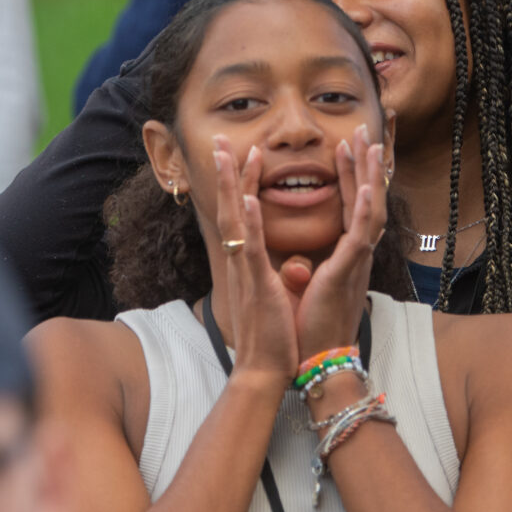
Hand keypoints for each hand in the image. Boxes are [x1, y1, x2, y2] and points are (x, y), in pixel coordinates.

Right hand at [203, 137, 301, 382]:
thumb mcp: (275, 298)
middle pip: (230, 209)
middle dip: (227, 173)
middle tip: (221, 142)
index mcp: (249, 264)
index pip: (242, 216)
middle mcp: (242, 263)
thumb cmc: (273, 338)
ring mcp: (246, 272)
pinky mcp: (256, 285)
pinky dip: (246, 222)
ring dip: (231, 185)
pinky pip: (250, 249)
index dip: (240, 185)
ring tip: (228, 154)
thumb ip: (278, 276)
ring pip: (235, 220)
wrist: (264, 369)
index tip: (243, 156)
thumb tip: (289, 265)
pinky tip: (243, 198)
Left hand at [292, 124, 388, 357]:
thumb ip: (308, 274)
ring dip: (369, 176)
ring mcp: (355, 262)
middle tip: (365, 132)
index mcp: (346, 256)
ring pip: (370, 210)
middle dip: (365, 164)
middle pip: (367, 199)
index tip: (348, 146)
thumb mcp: (309, 294)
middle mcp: (356, 255)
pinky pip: (360, 237)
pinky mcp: (346, 274)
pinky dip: (366, 211)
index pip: (353, 206)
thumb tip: (303, 267)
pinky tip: (367, 189)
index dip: (352, 175)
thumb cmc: (312, 328)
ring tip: (369, 146)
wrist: (318, 357)